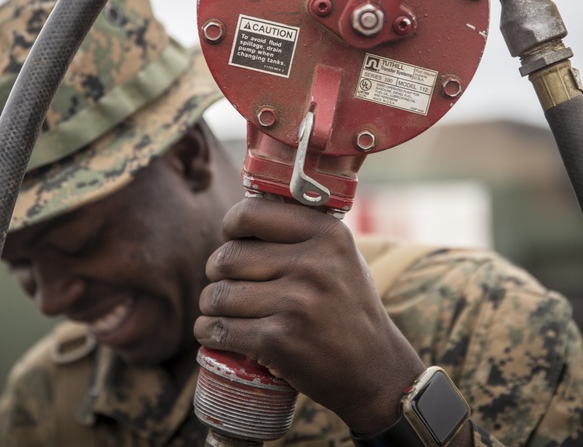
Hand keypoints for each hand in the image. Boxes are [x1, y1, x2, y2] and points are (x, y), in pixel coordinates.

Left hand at [193, 196, 425, 433]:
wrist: (374, 369)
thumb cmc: (348, 307)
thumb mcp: (340, 257)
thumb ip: (302, 232)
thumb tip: (244, 216)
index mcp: (328, 234)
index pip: (251, 213)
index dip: (231, 227)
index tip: (231, 239)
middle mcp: (314, 264)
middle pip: (228, 257)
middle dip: (216, 272)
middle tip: (224, 282)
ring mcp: (296, 303)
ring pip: (218, 295)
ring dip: (210, 304)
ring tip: (218, 309)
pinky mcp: (279, 341)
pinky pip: (220, 329)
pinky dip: (208, 332)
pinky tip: (212, 332)